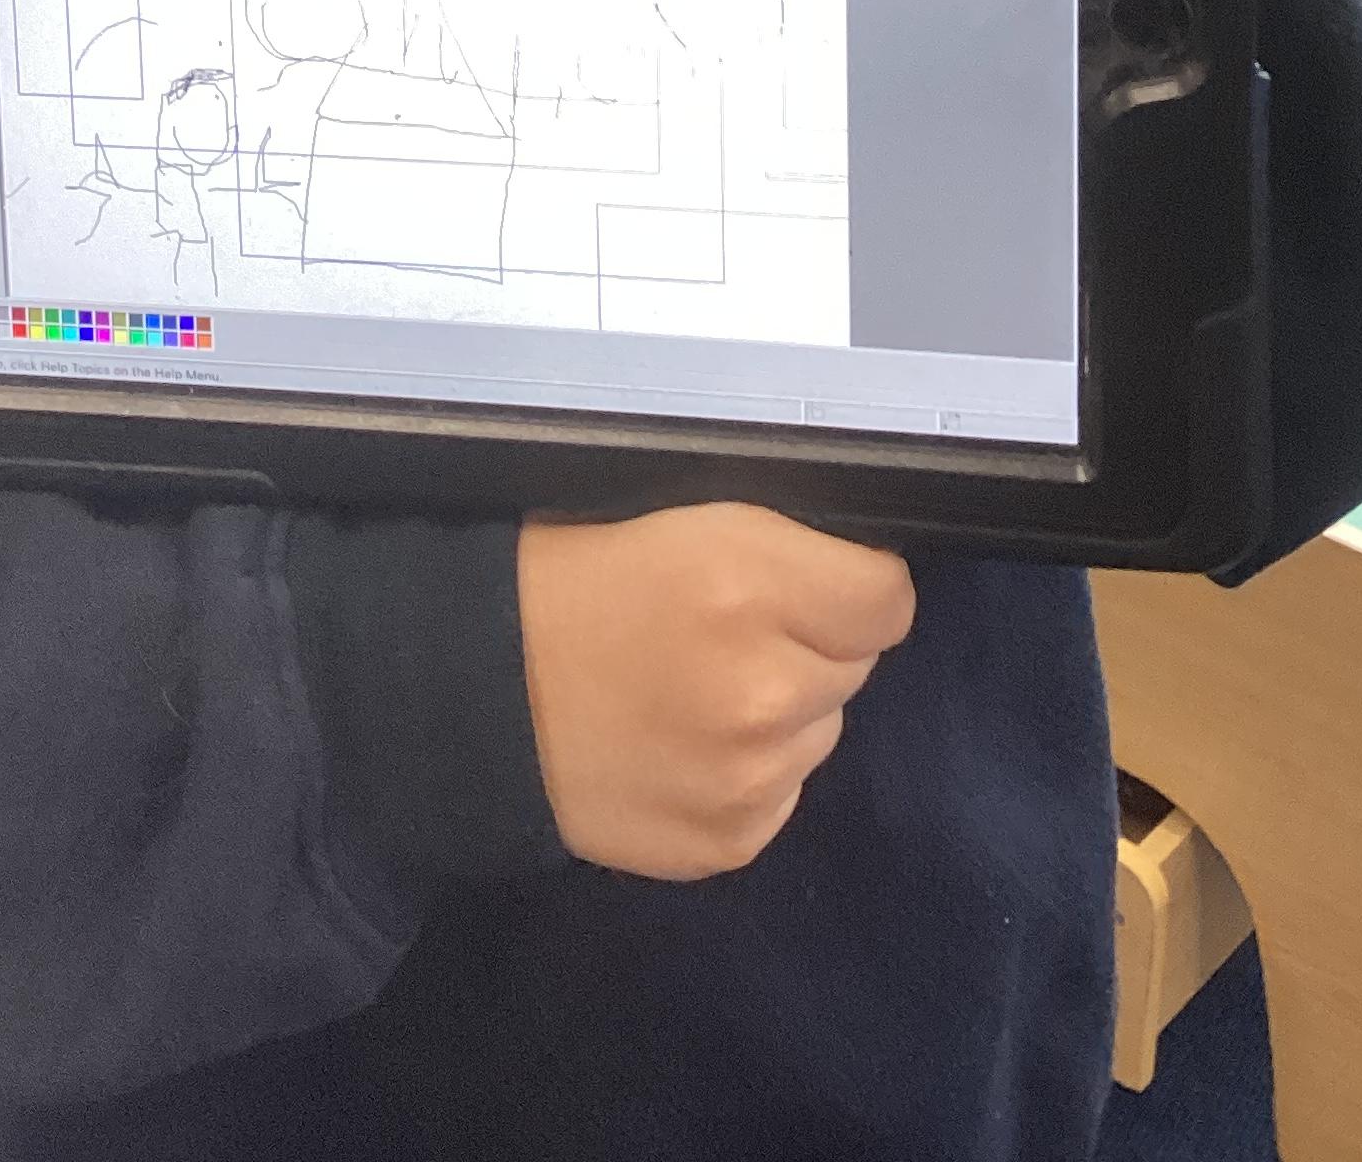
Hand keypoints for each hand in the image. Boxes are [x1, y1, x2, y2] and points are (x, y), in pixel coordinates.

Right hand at [517, 504, 915, 880]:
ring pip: (821, 730)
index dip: (851, 584)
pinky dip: (749, 772)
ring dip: (782, 711)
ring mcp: (750, 778)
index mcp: (748, 583)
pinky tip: (681, 748)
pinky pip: (783, 793)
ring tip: (695, 692)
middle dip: (809, 644)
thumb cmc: (570, 579)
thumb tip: (856, 576)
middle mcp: (764, 688)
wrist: (474, 692)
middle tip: (728, 633)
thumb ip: (780, 549)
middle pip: (856, 664)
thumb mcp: (681, 520)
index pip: (887, 598)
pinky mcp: (729, 841)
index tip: (812, 583)